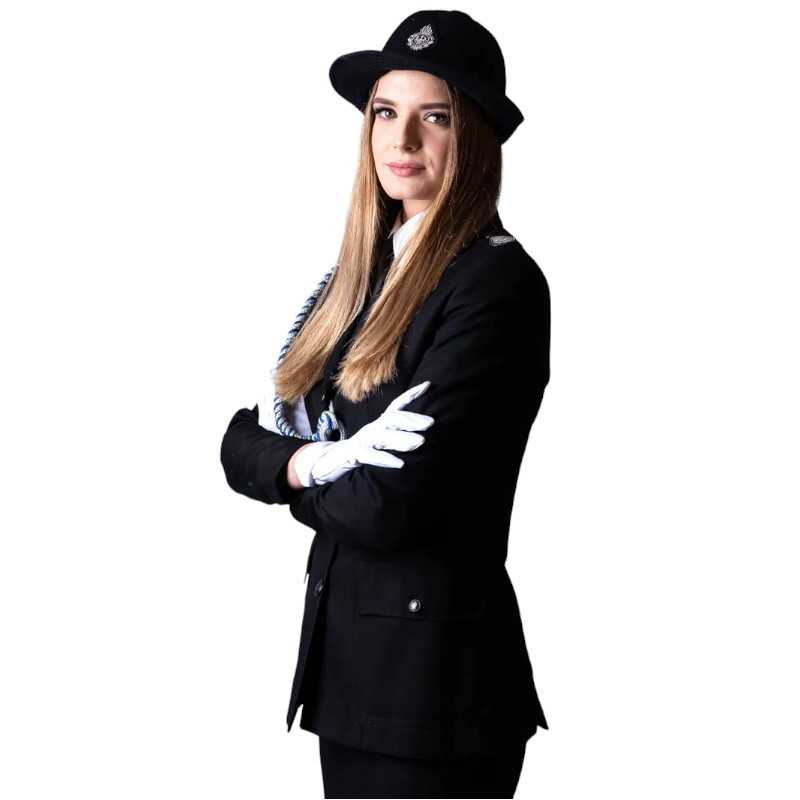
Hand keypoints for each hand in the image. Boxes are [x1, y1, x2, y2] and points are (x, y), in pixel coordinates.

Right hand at [292, 381, 433, 486]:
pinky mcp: (354, 454)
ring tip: (420, 442)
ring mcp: (362, 440)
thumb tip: (422, 436)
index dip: (411, 394)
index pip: (397, 406)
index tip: (428, 385)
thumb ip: (396, 436)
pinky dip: (385, 458)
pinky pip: (370, 455)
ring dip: (402, 438)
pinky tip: (399, 464)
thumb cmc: (362, 451)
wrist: (331, 462)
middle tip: (431, 423)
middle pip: (392, 419)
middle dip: (412, 419)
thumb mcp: (381, 441)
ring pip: (383, 436)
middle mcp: (372, 428)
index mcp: (380, 424)